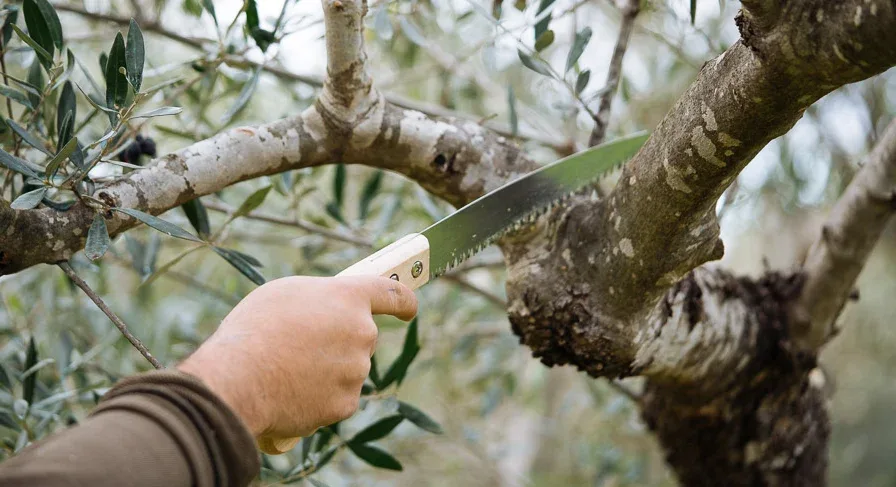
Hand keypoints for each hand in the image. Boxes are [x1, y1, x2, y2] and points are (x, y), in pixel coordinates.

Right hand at [177, 275, 416, 451]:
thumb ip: (319, 299)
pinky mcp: (345, 404)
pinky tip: (290, 393)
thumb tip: (327, 313)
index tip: (409, 309)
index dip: (404, 301)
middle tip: (302, 344)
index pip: (393, 293)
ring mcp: (356, 371)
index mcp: (349, 298)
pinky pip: (336, 398)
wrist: (238, 380)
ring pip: (347, 369)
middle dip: (339, 340)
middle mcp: (362, 332)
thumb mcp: (285, 294)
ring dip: (326, 370)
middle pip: (361, 336)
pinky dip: (318, 398)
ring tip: (286, 369)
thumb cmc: (254, 330)